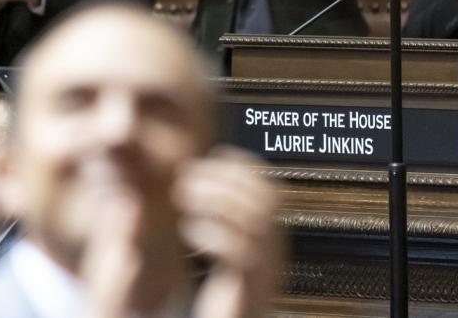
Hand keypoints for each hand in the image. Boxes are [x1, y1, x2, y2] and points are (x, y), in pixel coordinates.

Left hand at [177, 148, 282, 317]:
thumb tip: (199, 177)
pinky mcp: (252, 293)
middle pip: (270, 197)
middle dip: (228, 178)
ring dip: (219, 200)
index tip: (215, 154)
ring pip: (260, 221)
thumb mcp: (212, 252)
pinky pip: (244, 255)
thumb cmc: (204, 302)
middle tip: (190, 176)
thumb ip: (212, 218)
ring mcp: (266, 272)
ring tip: (184, 197)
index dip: (244, 165)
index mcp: (267, 239)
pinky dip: (215, 234)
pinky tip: (189, 231)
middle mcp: (273, 253)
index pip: (270, 185)